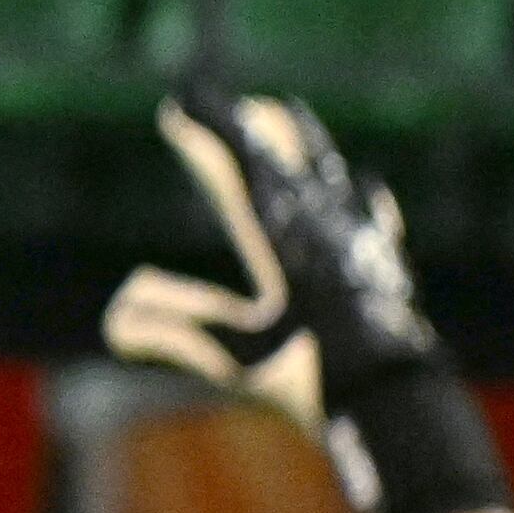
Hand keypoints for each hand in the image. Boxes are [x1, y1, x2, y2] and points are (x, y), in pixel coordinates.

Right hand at [103, 93, 434, 428]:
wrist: (400, 410)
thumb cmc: (313, 384)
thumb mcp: (233, 360)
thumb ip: (171, 330)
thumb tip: (113, 315)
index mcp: (288, 238)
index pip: (241, 169)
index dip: (207, 131)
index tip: (175, 105)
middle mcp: (327, 229)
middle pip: (281, 161)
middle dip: (242, 127)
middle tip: (206, 102)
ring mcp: (361, 246)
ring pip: (330, 179)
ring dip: (303, 143)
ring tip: (289, 111)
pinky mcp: (385, 271)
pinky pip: (372, 220)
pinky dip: (360, 200)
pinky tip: (366, 187)